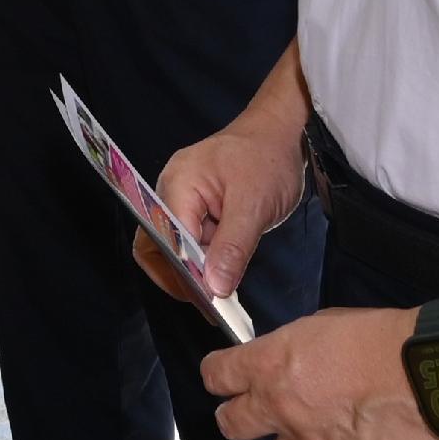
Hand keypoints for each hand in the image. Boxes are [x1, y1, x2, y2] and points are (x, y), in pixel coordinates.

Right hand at [141, 123, 308, 304]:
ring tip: (220, 299)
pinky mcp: (197, 211)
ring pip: (174, 248)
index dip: (182, 272)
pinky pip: (192, 243)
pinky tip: (224, 280)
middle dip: (179, 278)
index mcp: (177, 186)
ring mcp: (182, 202)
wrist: (281, 134)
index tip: (207, 301)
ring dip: (194, 273)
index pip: (166, 239)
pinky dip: (205, 263)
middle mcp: (170, 194)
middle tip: (210, 306)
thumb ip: (232, 247)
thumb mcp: (254, 206)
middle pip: (157, 246)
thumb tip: (214, 288)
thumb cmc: (268, 160)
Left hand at [200, 306, 438, 439]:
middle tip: (256, 414)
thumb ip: (295, 349)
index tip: (227, 378)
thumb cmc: (386, 338)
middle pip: (231, 425)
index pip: (217, 375)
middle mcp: (283, 411)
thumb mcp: (326, 323)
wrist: (437, 374)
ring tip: (315, 439)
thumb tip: (287, 361)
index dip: (220, 376)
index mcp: (271, 366)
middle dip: (239, 419)